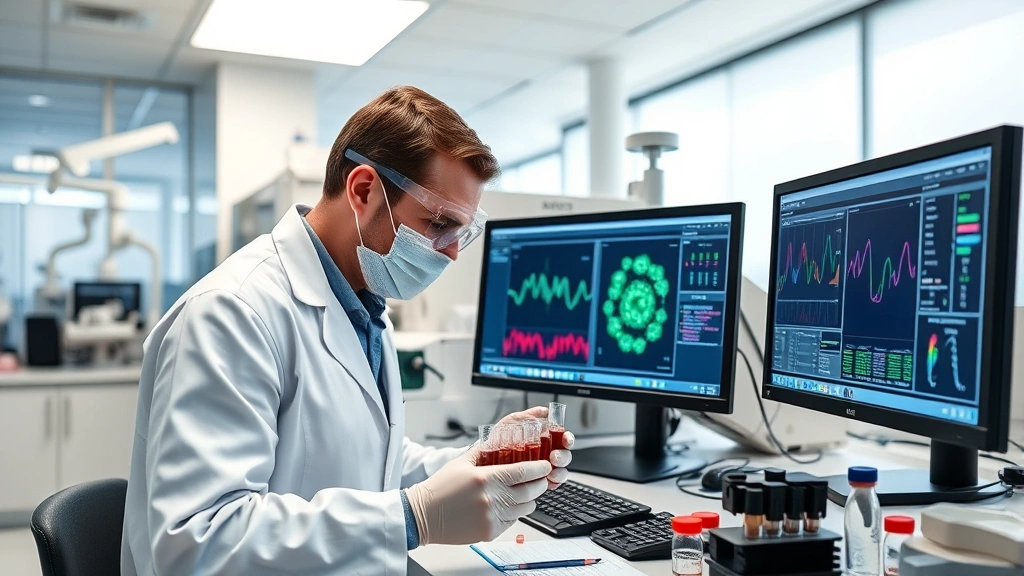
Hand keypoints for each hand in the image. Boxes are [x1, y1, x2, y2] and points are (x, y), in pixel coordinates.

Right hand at [405, 447, 550, 544]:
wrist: (423, 515)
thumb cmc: (440, 488)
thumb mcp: (462, 462)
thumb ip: (484, 451)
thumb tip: (502, 440)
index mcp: (485, 478)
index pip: (523, 471)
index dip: (539, 468)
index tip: (545, 465)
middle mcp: (491, 499)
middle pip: (530, 491)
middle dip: (540, 483)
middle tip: (540, 478)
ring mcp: (491, 517)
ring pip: (526, 508)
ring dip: (530, 499)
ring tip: (525, 492)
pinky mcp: (489, 532)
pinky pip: (513, 521)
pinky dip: (516, 513)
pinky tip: (508, 505)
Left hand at [493, 406, 574, 488]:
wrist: (484, 457)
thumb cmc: (499, 438)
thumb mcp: (512, 422)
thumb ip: (529, 416)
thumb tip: (544, 411)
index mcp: (545, 439)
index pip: (562, 438)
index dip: (568, 439)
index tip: (565, 439)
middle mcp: (547, 454)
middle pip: (564, 455)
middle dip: (563, 456)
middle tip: (554, 457)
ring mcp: (543, 469)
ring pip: (560, 471)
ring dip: (559, 472)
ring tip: (550, 472)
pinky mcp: (538, 482)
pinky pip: (551, 485)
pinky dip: (552, 484)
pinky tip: (547, 482)